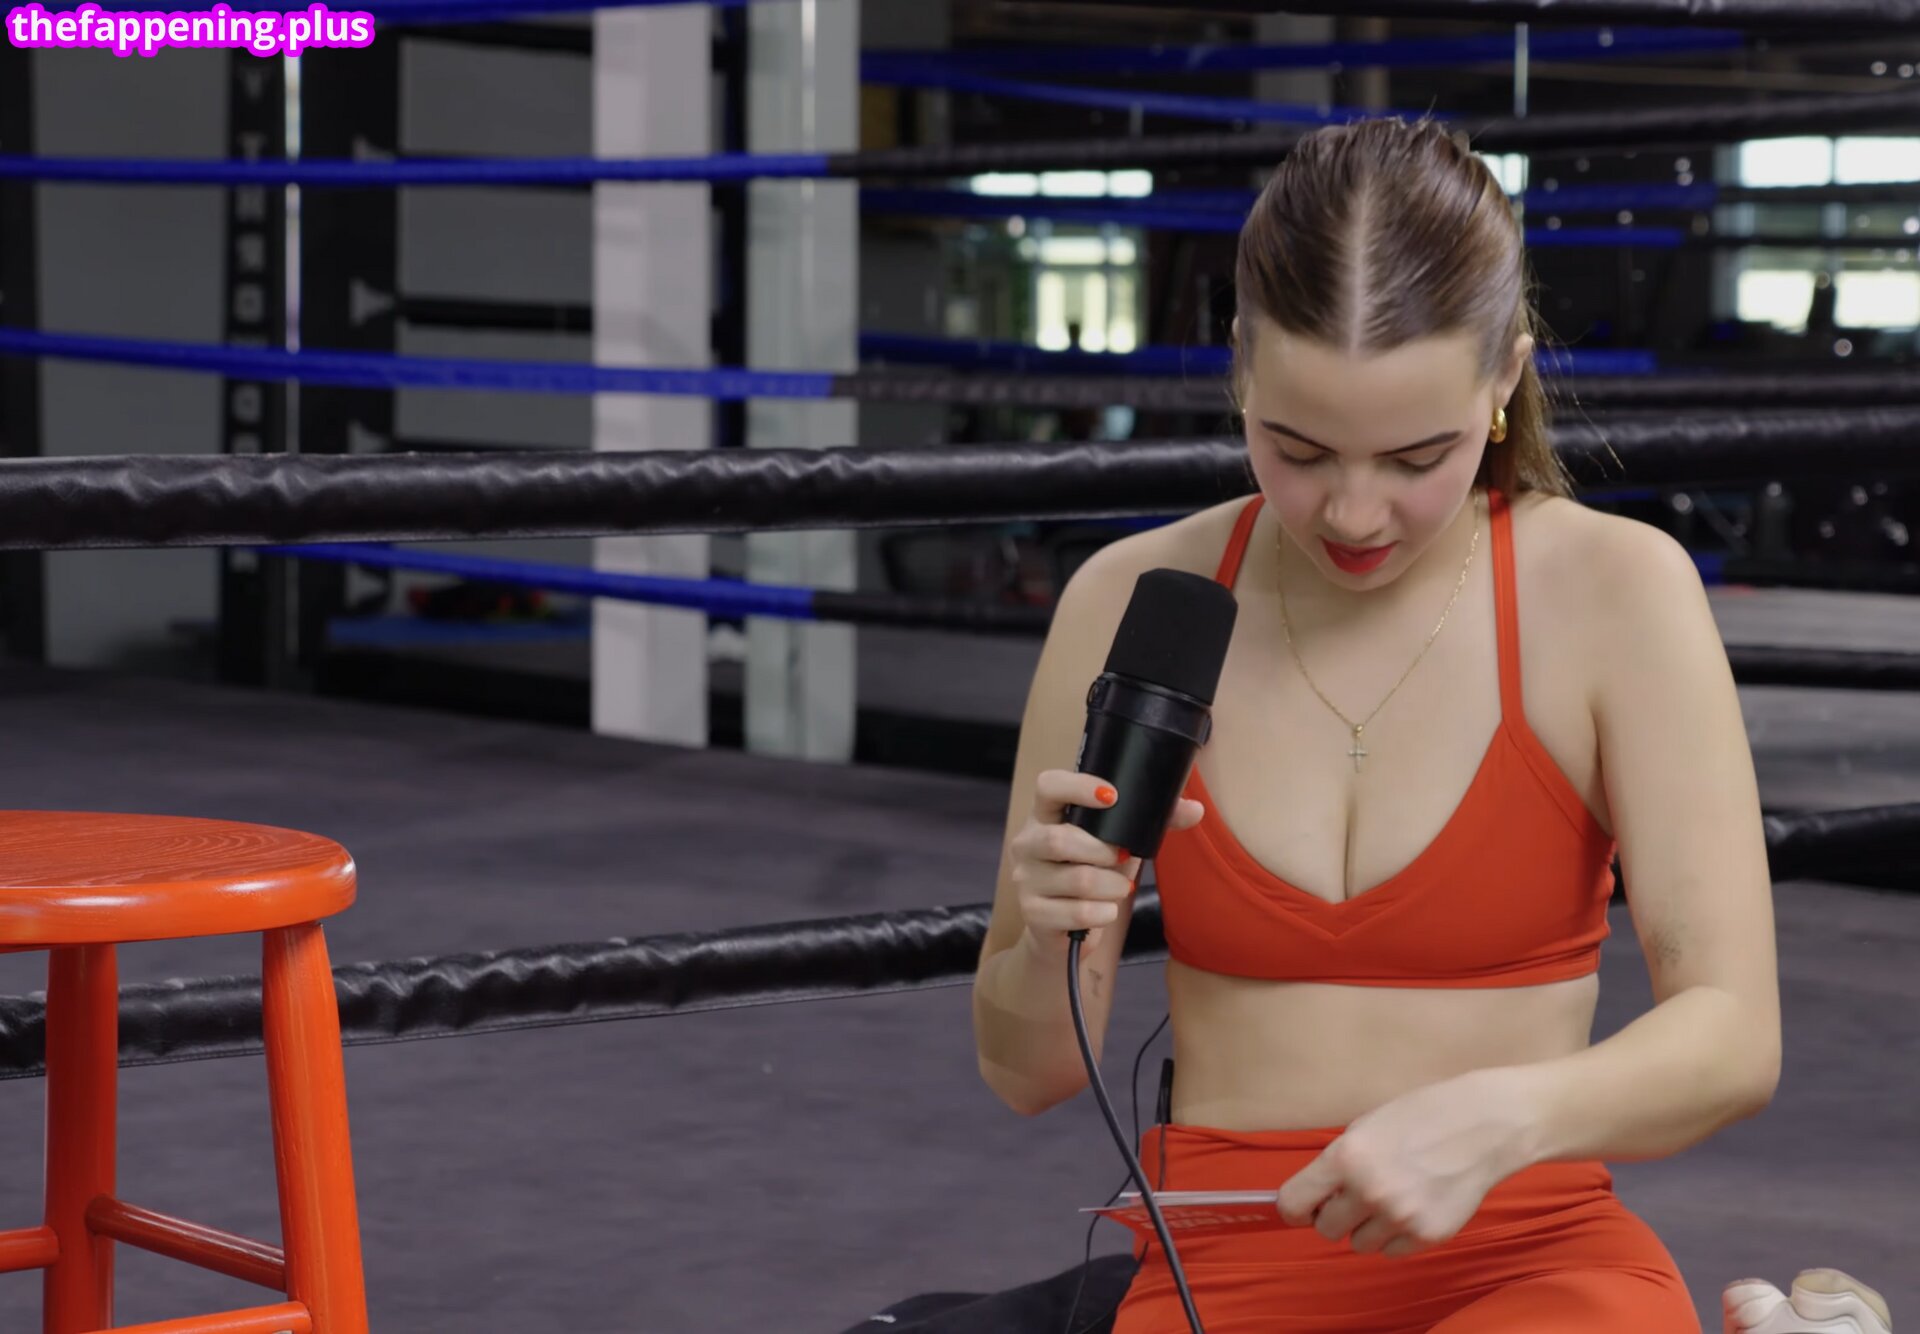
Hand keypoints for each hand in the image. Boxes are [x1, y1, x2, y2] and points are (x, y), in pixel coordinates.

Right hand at [1008, 770, 1203, 955]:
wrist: (1062, 928)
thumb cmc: (1090, 872)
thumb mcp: (1116, 843)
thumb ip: (1152, 823)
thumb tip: (1195, 810)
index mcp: (1045, 815)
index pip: (1048, 786)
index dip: (1078, 787)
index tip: (1112, 796)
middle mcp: (1027, 843)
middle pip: (1060, 839)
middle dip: (1103, 851)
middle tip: (1122, 858)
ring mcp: (1026, 879)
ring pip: (1078, 880)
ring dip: (1112, 886)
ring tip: (1120, 888)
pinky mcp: (1033, 913)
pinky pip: (1078, 913)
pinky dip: (1104, 913)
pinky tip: (1106, 910)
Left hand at [1274, 1068, 1537, 1258]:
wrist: (1482, 1125)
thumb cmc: (1420, 1116)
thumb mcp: (1365, 1126)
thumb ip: (1338, 1163)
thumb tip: (1316, 1196)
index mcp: (1345, 1157)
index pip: (1294, 1202)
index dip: (1293, 1209)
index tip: (1301, 1210)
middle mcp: (1368, 1191)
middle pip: (1326, 1230)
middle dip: (1335, 1216)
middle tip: (1354, 1199)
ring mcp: (1399, 1217)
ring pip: (1359, 1245)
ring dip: (1367, 1228)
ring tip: (1390, 1200)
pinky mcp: (1427, 1235)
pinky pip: (1392, 1252)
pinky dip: (1397, 1237)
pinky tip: (1413, 1208)